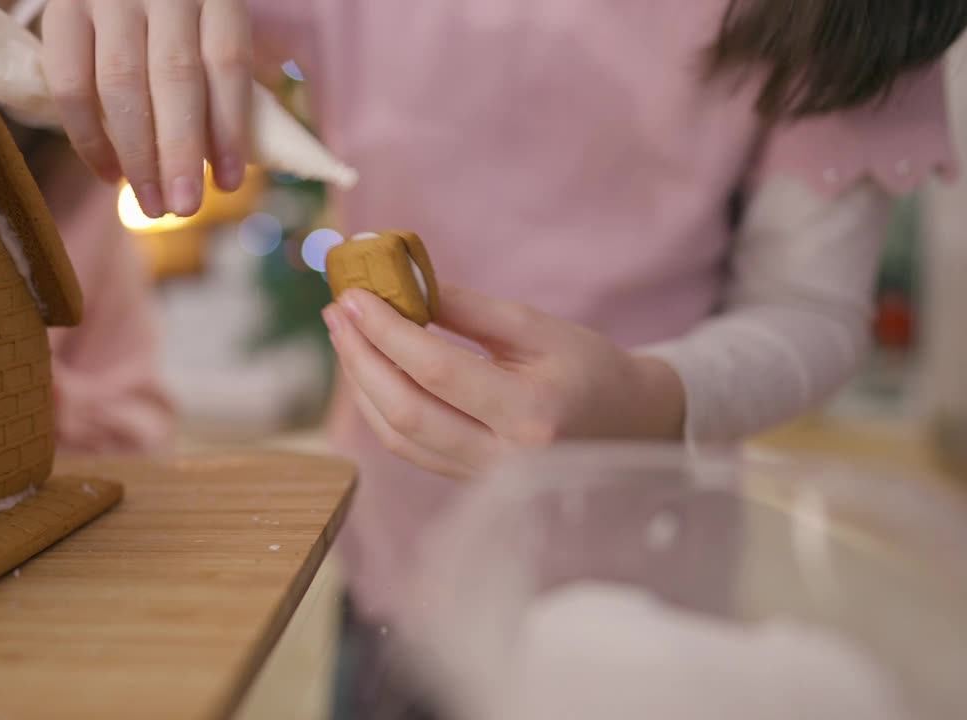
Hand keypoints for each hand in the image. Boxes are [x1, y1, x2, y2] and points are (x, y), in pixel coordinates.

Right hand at [41, 0, 250, 217]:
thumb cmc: (174, 18)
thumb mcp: (208, 28)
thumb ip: (215, 79)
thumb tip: (223, 165)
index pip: (226, 62)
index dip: (229, 129)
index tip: (228, 184)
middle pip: (175, 75)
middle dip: (180, 151)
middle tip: (184, 208)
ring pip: (121, 83)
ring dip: (137, 154)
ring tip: (151, 203)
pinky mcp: (62, 9)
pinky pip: (70, 82)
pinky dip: (88, 136)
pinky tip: (109, 173)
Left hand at [323, 286, 685, 478]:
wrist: (629, 428)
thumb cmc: (589, 369)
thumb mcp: (538, 327)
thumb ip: (468, 309)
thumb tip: (400, 284)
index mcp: (532, 412)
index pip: (437, 370)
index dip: (386, 332)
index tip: (354, 295)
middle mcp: (505, 457)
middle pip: (405, 412)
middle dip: (361, 357)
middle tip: (338, 311)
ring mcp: (485, 480)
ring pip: (398, 436)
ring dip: (362, 382)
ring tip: (345, 333)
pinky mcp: (469, 484)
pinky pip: (409, 448)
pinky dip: (380, 406)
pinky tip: (369, 368)